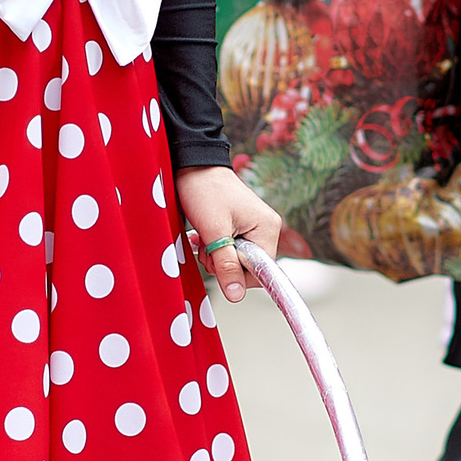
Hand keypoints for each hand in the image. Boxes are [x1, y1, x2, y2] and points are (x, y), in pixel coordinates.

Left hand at [177, 163, 283, 304]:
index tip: (217, 261)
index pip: (262, 272)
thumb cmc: (204, 190)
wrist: (192, 164)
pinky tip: (204, 237)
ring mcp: (253, 228)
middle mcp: (266, 229)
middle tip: (206, 247)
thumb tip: (236, 295)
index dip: (237, 274)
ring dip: (215, 256)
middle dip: (223, 264)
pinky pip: (230, 250)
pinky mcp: (240, 227)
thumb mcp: (213, 231)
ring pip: (236, 261)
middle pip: (248, 268)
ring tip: (204, 238)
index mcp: (268, 228)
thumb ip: (226, 264)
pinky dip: (215, 248)